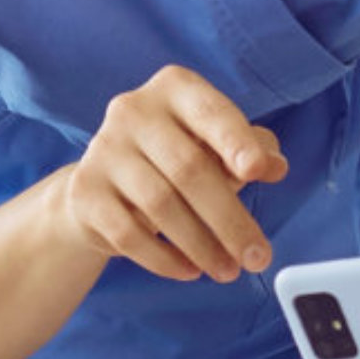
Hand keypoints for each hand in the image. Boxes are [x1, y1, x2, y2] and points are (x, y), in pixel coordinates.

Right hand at [61, 64, 286, 281]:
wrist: (105, 182)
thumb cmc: (176, 156)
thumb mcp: (216, 144)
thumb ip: (251, 150)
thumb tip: (275, 165)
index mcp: (174, 88)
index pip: (211, 112)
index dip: (236, 141)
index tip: (258, 171)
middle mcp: (133, 110)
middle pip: (189, 169)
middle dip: (230, 220)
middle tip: (257, 257)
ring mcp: (103, 149)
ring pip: (161, 206)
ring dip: (202, 246)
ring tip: (228, 270)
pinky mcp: (85, 191)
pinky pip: (129, 234)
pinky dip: (165, 259)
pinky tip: (190, 270)